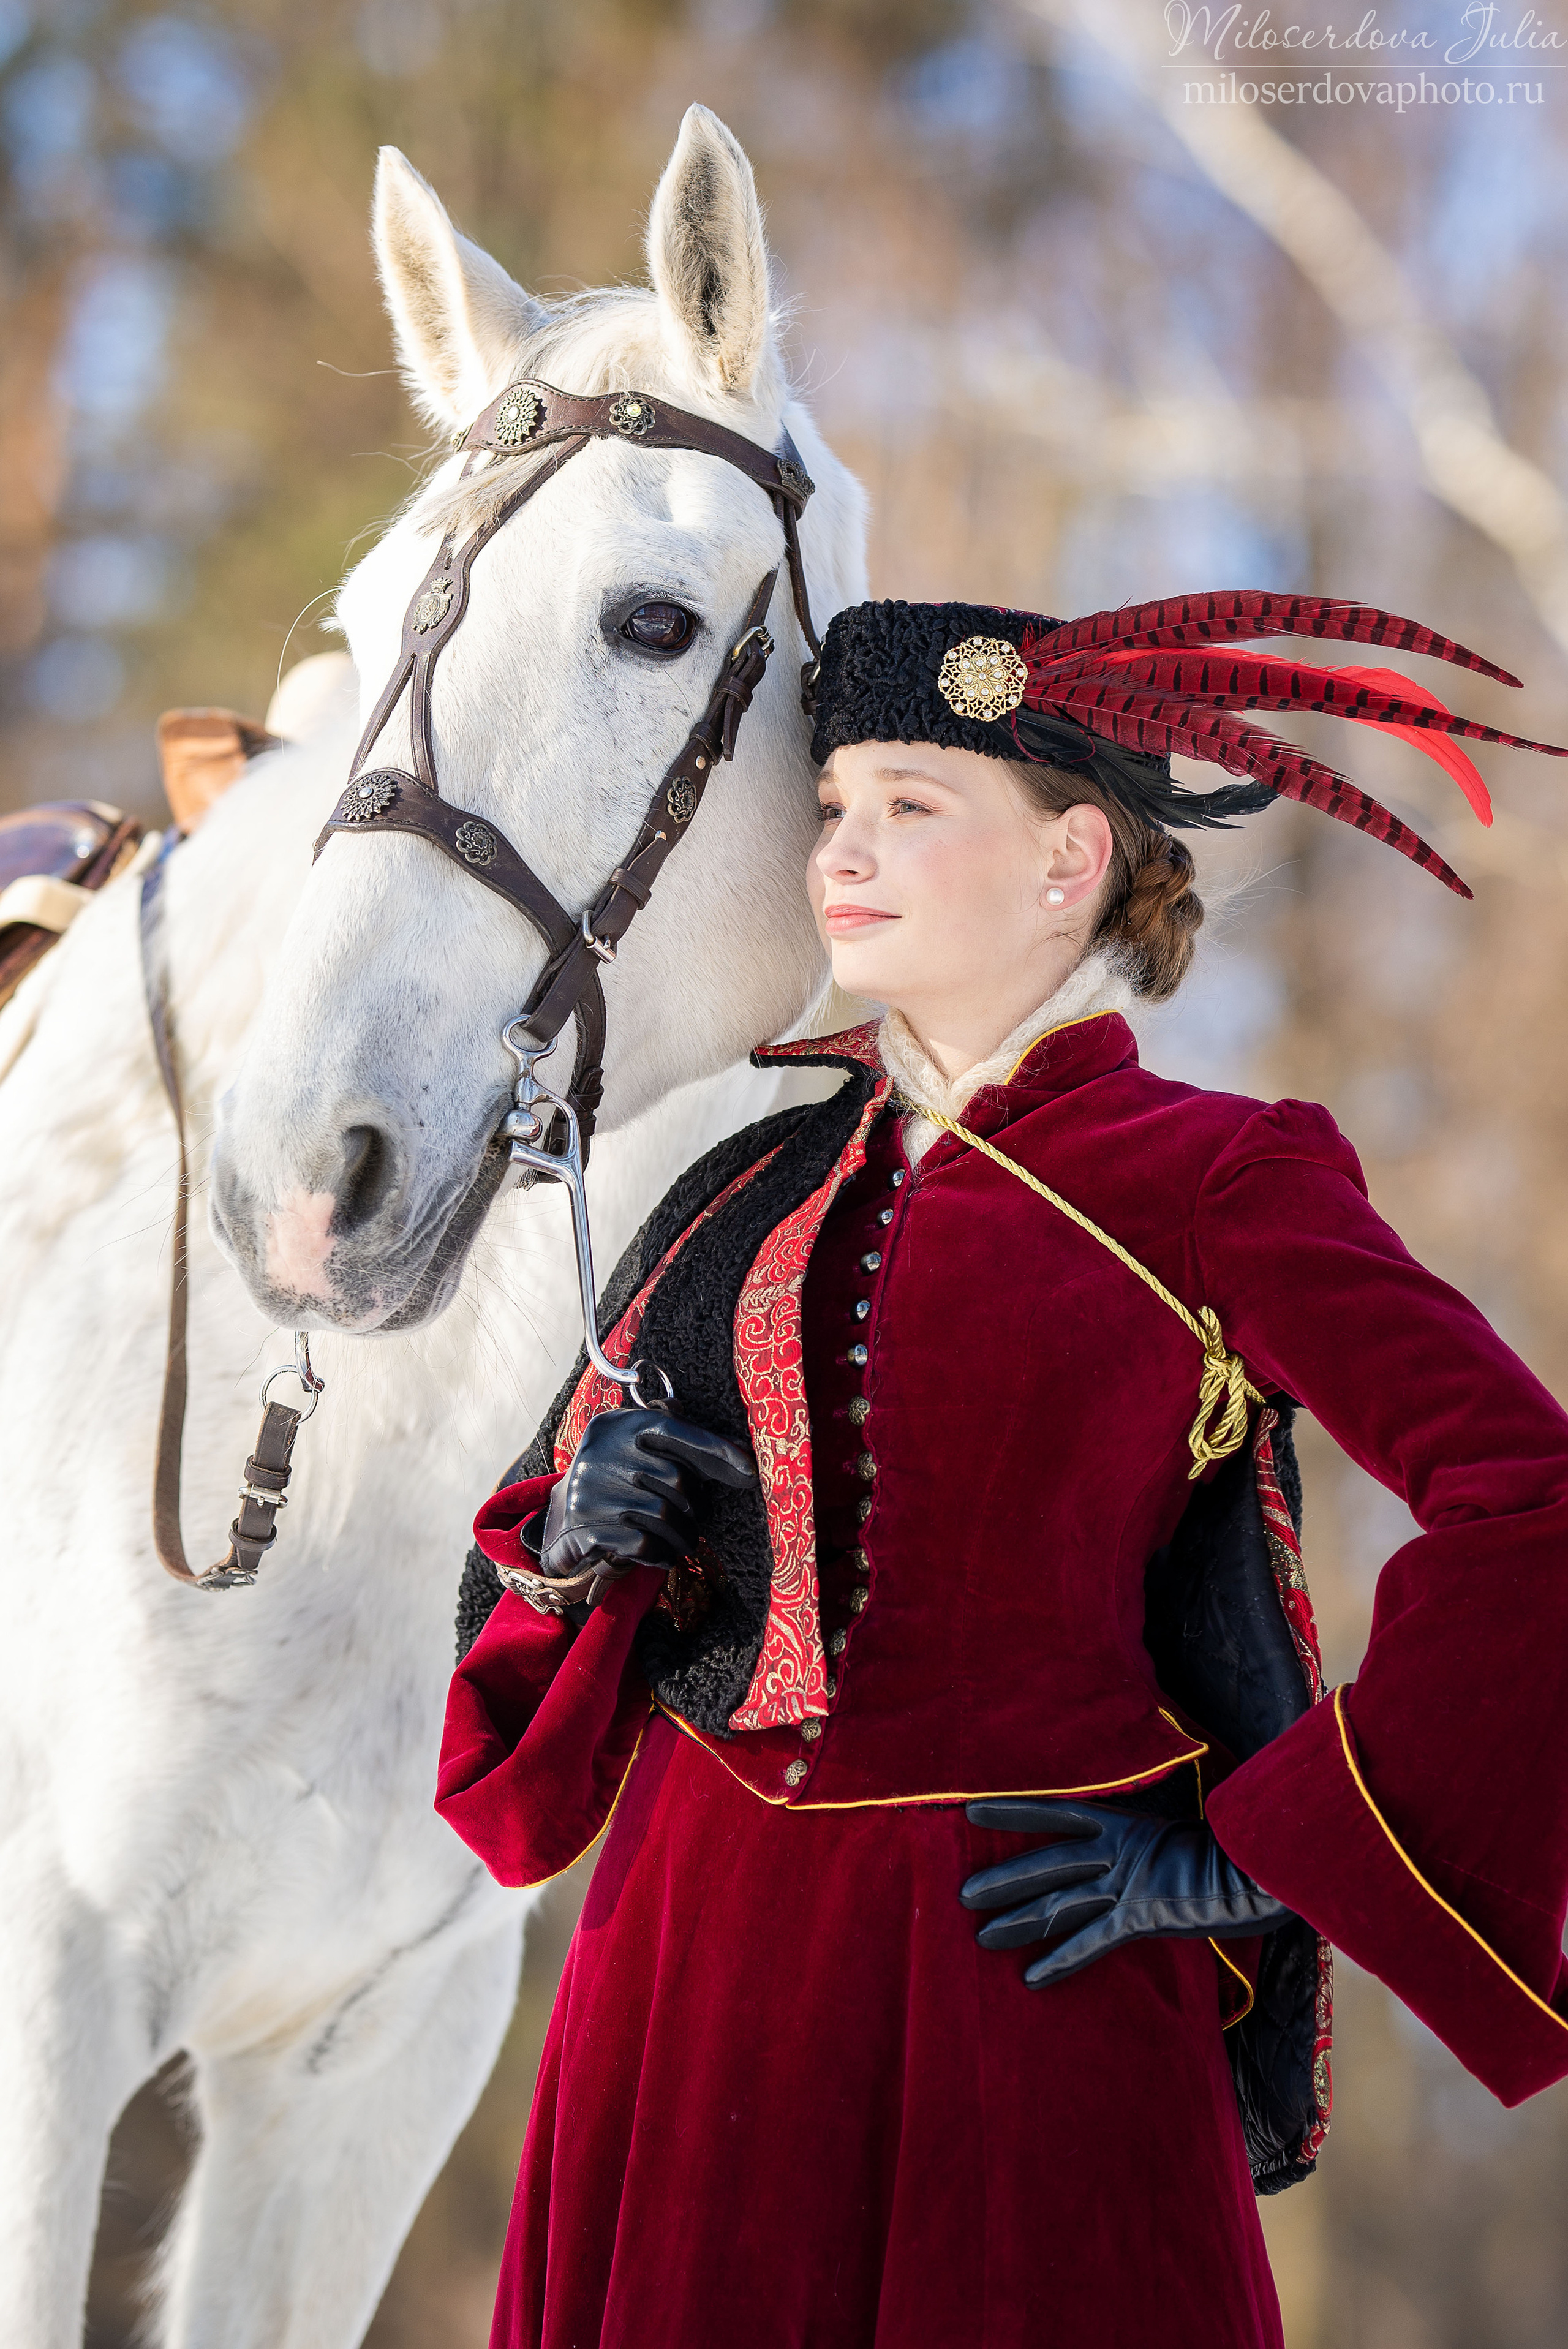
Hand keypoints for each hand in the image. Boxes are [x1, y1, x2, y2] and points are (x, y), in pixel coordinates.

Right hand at [531, 1407, 756, 1602]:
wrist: (559, 1519)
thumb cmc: (615, 1478)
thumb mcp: (632, 1446)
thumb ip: (672, 1434)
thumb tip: (737, 1449)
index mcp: (617, 1425)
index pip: (674, 1430)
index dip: (715, 1449)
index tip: (749, 1470)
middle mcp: (601, 1451)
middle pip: (675, 1479)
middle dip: (697, 1504)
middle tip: (698, 1517)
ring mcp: (590, 1489)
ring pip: (663, 1516)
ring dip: (684, 1535)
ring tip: (687, 1540)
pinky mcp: (585, 1526)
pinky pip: (642, 1544)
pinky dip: (663, 1554)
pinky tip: (666, 1555)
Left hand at [959, 1798, 1293, 1988]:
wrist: (1264, 1867)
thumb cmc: (1231, 1852)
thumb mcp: (1181, 1837)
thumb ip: (1151, 1845)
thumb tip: (1139, 1853)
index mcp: (1125, 1825)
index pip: (1056, 1812)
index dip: (1015, 1811)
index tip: (973, 1811)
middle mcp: (1118, 1851)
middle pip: (1047, 1864)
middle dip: (1004, 1879)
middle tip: (962, 1895)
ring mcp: (1128, 1883)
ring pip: (1060, 1902)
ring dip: (1019, 1921)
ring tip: (982, 1937)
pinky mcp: (1141, 1916)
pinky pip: (1092, 1942)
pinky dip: (1061, 1960)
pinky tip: (1032, 1978)